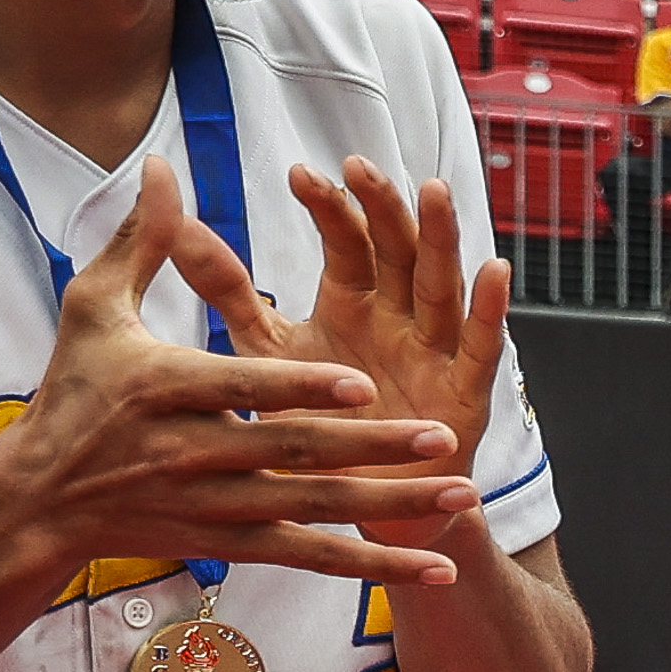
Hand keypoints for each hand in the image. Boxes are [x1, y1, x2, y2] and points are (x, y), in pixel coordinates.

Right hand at [0, 160, 477, 588]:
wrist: (39, 501)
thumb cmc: (73, 391)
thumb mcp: (94, 308)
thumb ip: (141, 242)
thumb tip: (162, 166)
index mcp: (164, 388)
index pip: (243, 388)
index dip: (301, 388)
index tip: (361, 382)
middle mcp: (194, 453)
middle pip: (295, 453)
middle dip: (372, 448)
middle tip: (442, 437)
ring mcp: (216, 507)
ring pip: (317, 510)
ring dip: (393, 506)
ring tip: (462, 495)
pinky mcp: (230, 546)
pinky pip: (311, 560)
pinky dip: (372, 569)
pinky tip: (432, 569)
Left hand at [172, 157, 511, 549]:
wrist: (346, 503)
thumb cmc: (311, 420)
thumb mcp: (264, 348)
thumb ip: (228, 289)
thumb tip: (177, 228)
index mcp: (352, 301)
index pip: (346, 240)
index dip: (329, 207)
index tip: (299, 176)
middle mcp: (397, 316)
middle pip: (397, 249)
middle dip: (384, 207)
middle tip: (362, 168)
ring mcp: (433, 351)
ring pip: (440, 284)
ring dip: (441, 238)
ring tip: (435, 191)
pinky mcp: (463, 394)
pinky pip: (481, 347)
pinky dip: (489, 310)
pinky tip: (494, 271)